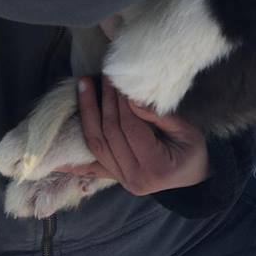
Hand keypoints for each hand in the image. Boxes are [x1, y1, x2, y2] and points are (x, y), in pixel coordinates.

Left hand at [58, 76, 210, 194]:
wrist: (196, 179)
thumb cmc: (195, 151)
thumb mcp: (187, 131)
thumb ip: (159, 116)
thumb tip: (132, 96)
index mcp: (154, 166)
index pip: (129, 128)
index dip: (122, 102)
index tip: (118, 78)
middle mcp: (133, 178)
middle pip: (109, 134)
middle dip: (104, 101)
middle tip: (103, 75)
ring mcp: (122, 180)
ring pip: (96, 145)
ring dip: (87, 114)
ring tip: (83, 86)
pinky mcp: (115, 178)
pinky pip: (92, 165)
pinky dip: (75, 157)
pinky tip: (58, 151)